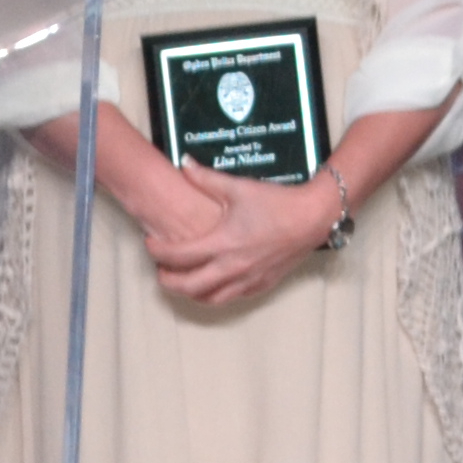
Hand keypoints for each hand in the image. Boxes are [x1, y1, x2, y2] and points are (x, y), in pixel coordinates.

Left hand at [129, 154, 343, 307]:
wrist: (312, 218)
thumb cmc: (276, 202)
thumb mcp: (238, 187)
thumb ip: (206, 178)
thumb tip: (184, 163)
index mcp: (223, 243)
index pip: (178, 256)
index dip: (158, 252)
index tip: (150, 244)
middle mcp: (232, 267)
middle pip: (189, 286)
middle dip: (168, 281)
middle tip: (160, 271)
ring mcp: (248, 280)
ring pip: (210, 299)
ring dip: (190, 293)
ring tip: (183, 281)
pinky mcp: (262, 285)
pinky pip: (231, 298)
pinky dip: (215, 295)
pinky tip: (212, 284)